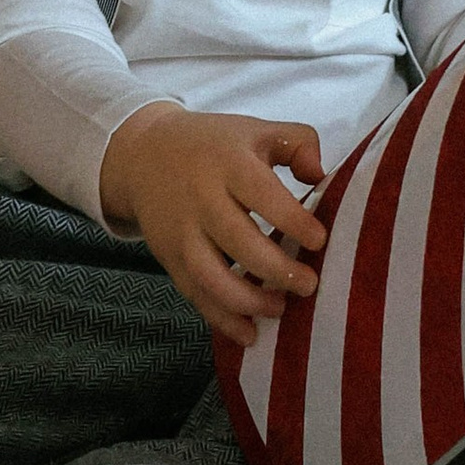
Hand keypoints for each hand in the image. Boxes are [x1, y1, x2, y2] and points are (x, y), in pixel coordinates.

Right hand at [97, 105, 325, 344]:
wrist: (143, 154)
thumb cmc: (214, 146)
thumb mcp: (256, 130)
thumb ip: (298, 143)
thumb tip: (320, 177)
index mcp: (228, 162)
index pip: (262, 193)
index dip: (294, 221)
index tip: (319, 239)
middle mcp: (201, 198)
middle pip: (239, 241)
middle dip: (278, 270)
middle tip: (309, 285)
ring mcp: (181, 231)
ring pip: (212, 276)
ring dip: (249, 301)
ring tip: (280, 308)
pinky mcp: (170, 258)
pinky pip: (195, 295)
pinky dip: (222, 320)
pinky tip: (250, 333)